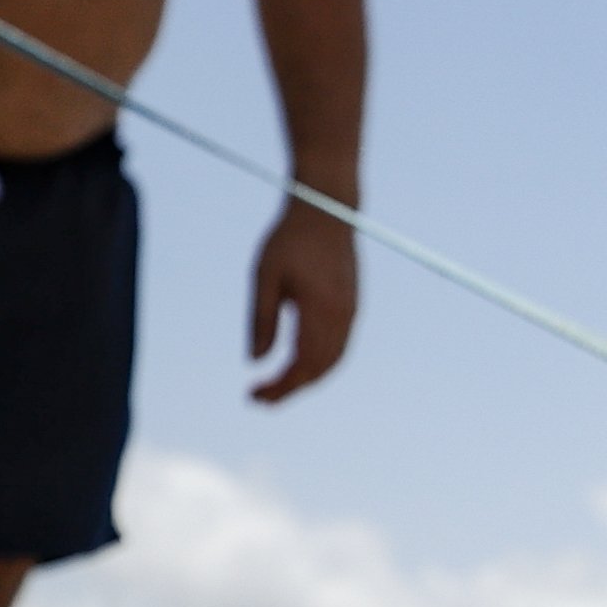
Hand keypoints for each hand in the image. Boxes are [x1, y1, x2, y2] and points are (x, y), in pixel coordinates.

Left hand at [248, 203, 360, 403]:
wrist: (328, 209)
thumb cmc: (290, 238)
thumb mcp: (265, 277)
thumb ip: (261, 320)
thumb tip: (255, 361)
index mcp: (320, 310)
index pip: (301, 365)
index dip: (279, 387)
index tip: (253, 396)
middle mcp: (342, 316)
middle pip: (319, 370)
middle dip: (290, 389)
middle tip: (259, 397)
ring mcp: (351, 312)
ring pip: (332, 361)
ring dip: (307, 379)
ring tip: (278, 384)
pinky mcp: (353, 306)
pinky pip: (340, 347)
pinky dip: (320, 363)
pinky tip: (300, 362)